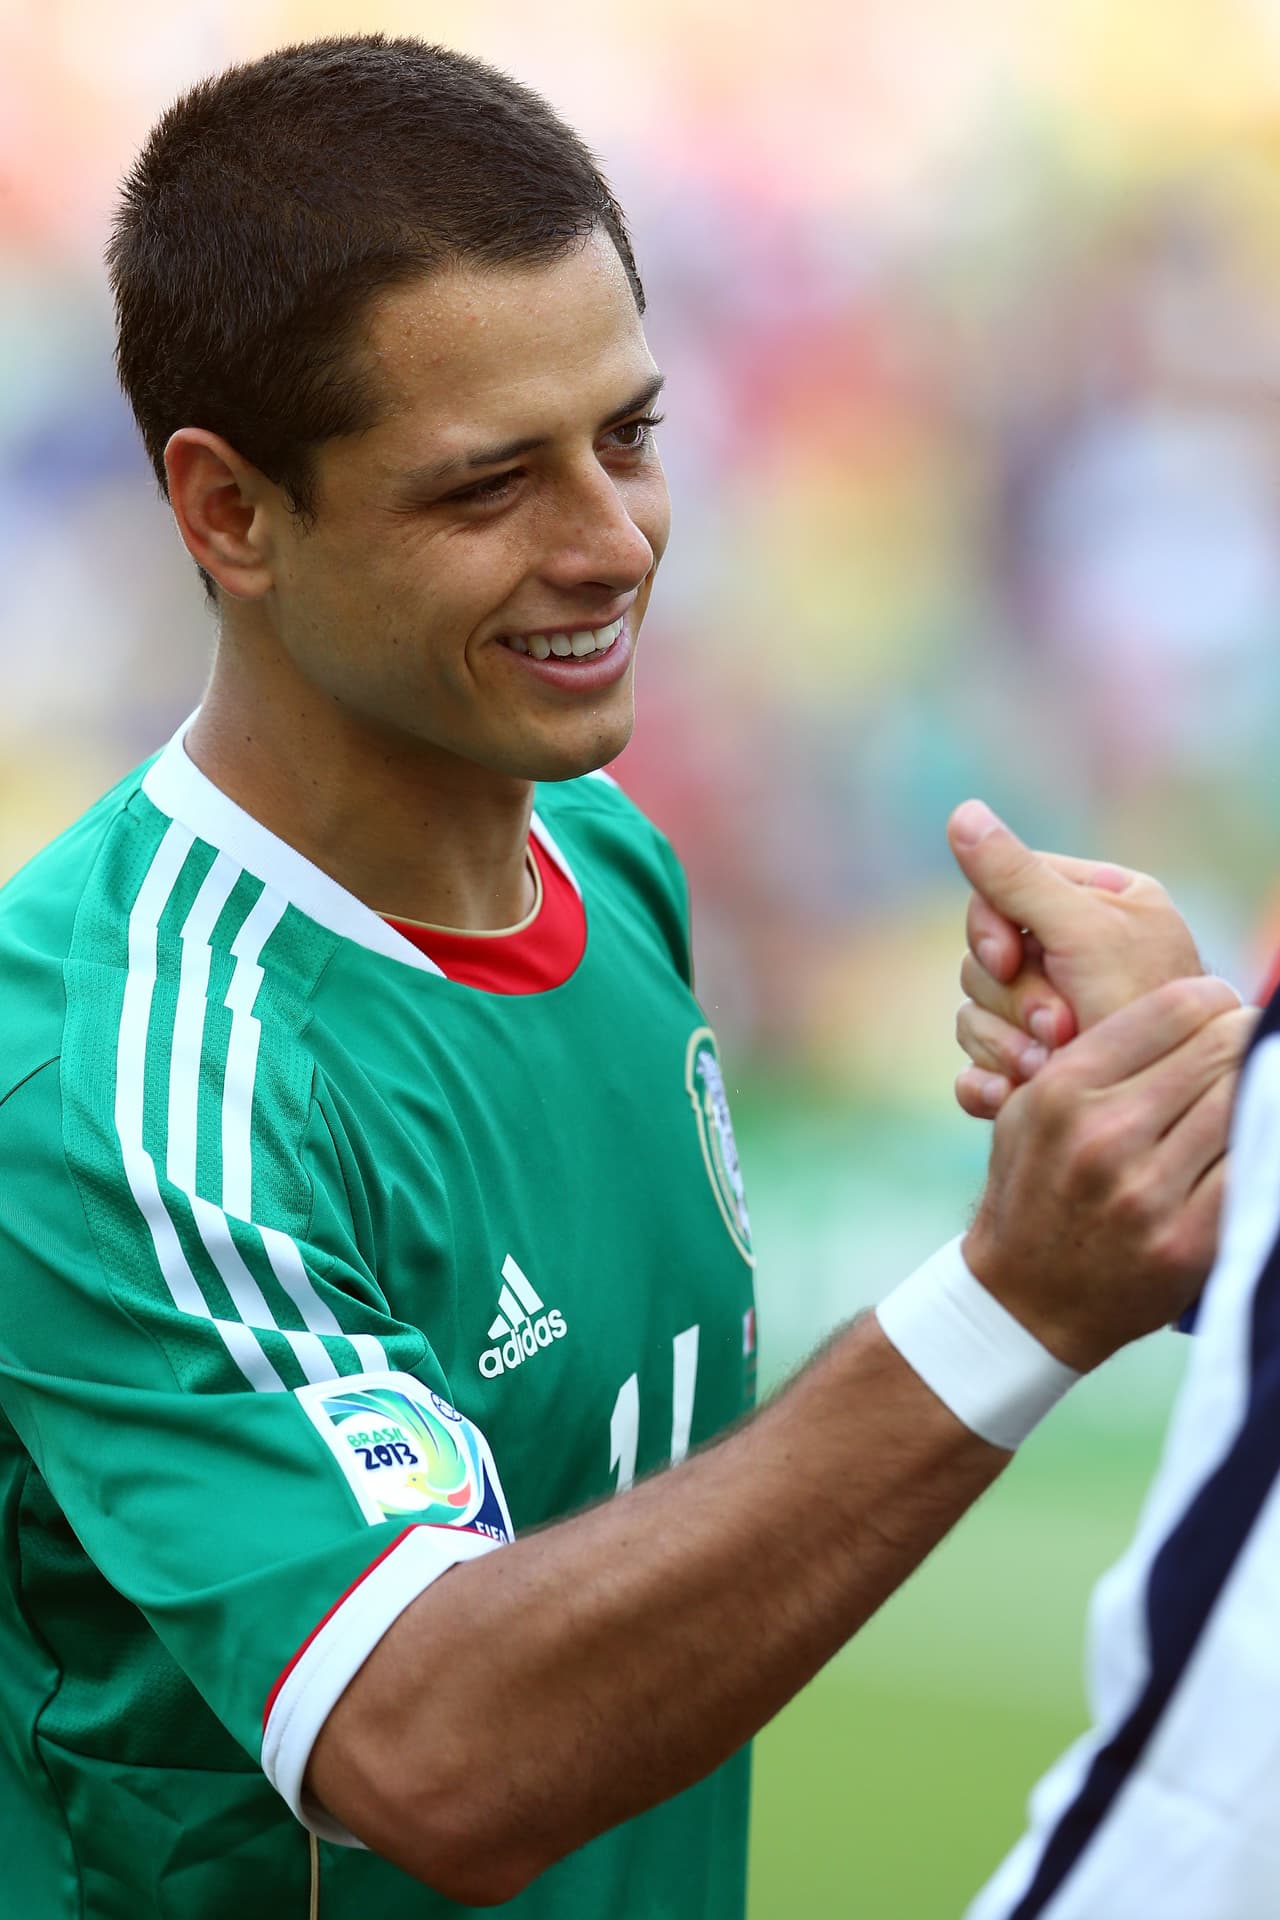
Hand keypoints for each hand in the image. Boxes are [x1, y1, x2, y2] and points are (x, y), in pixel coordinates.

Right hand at [946, 800, 1206, 1116]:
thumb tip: (962, 812)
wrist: (1169, 1110)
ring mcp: (1048, 1017)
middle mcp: (1074, 956)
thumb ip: (1017, 877)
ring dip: (1004, 1043)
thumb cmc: (1143, 1013)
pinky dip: (985, 1080)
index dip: (992, 928)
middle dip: (1014, 997)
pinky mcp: (1031, 1070)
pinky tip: (1008, 1093)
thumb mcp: (1083, 932)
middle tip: (1058, 1026)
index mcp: (1100, 905)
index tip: (1011, 959)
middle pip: (981, 958)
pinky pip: (974, 1065)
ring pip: (973, 1012)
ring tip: (1049, 1065)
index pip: (1002, 892)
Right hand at [964, 975, 1254, 1370]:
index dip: (1212, 1000)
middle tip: (1245, 1045)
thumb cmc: (1034, 1187)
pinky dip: (1260, 1142)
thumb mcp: (1031, 1106)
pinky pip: (1253, 1167)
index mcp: (1063, 1091)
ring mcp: (1147, 1194)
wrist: (1025, 1300)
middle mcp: (1105, 1137)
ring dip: (1258, 1087)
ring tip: (1249, 1087)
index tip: (1219, 1011)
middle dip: (1243, 1038)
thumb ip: (1098, 1054)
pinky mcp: (1188, 1242)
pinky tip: (1253, 1136)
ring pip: (1244, 1103)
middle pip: (1219, 1049)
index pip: (1175, 1008)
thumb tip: (1194, 1008)